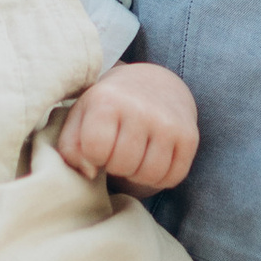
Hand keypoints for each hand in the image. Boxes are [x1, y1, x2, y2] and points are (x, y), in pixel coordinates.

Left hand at [58, 59, 199, 191]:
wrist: (154, 83)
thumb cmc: (108, 106)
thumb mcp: (81, 117)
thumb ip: (70, 147)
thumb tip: (90, 173)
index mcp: (108, 100)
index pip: (95, 150)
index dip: (94, 156)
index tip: (99, 144)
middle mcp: (141, 108)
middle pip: (123, 165)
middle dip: (116, 166)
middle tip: (117, 152)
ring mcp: (168, 123)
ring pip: (149, 175)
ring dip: (138, 175)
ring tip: (133, 158)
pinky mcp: (189, 136)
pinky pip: (173, 177)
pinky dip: (160, 178)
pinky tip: (152, 160)